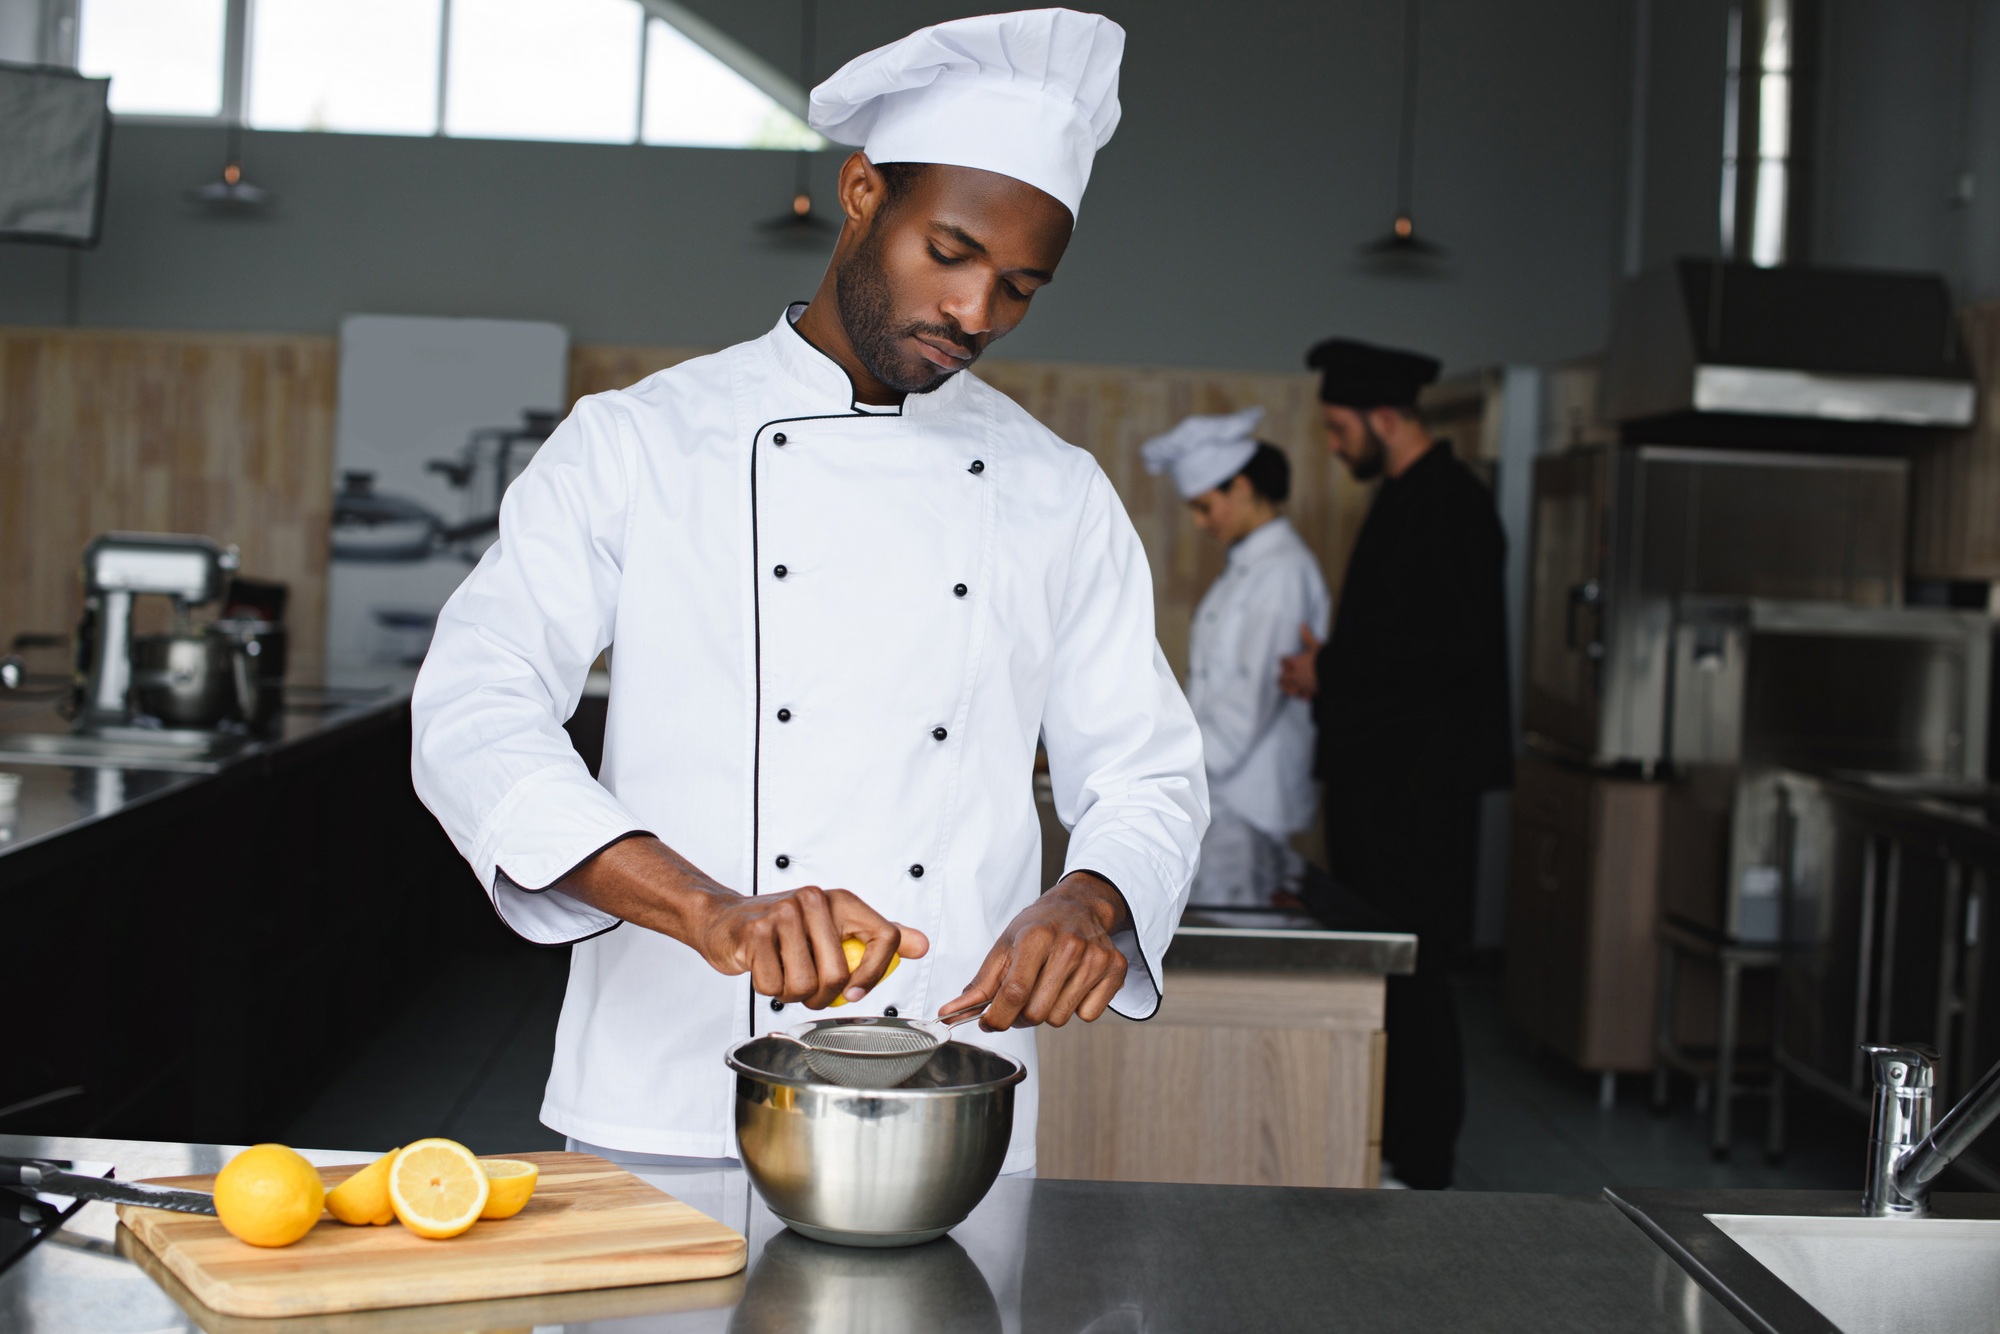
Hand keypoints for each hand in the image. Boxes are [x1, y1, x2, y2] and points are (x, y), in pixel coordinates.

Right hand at [555, 836, 927, 1009]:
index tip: (855, 993)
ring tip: (784, 977)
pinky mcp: (755, 931)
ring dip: (792, 995)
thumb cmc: (782, 929)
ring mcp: (784, 913)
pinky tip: (762, 969)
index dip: (875, 975)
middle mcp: (816, 900)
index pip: (886, 938)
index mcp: (842, 900)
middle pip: (840, 974)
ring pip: (805, 984)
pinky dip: (767, 989)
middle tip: (808, 991)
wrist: (724, 920)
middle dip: (822, 996)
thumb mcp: (834, 926)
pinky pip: (773, 985)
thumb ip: (877, 936)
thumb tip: (921, 945)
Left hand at [943, 872, 1130, 1029]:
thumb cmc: (1038, 927)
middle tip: (1022, 999)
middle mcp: (1069, 945)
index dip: (997, 1017)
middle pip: (1037, 1012)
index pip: (1014, 992)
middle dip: (1022, 1015)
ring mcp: (1096, 957)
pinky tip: (1072, 985)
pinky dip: (1077, 1008)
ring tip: (1048, 987)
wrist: (1079, 906)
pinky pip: (1089, 1015)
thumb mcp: (1004, 947)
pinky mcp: (1115, 969)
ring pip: (1061, 1018)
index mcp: (1036, 937)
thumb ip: (979, 985)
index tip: (988, 1021)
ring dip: (1048, 1011)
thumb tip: (949, 1013)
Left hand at [1278, 623, 1320, 698]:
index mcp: (1295, 663)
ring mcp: (1301, 685)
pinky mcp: (1309, 693)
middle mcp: (1296, 675)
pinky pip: (1301, 696)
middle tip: (1285, 674)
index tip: (1286, 659)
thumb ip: (1307, 636)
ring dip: (1288, 687)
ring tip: (1289, 685)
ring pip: (1288, 689)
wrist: (1336, 673)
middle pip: (1281, 677)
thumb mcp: (1316, 645)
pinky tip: (1303, 694)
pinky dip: (1301, 695)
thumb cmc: (1325, 659)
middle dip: (1282, 676)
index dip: (1284, 660)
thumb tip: (1302, 624)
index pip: (1283, 661)